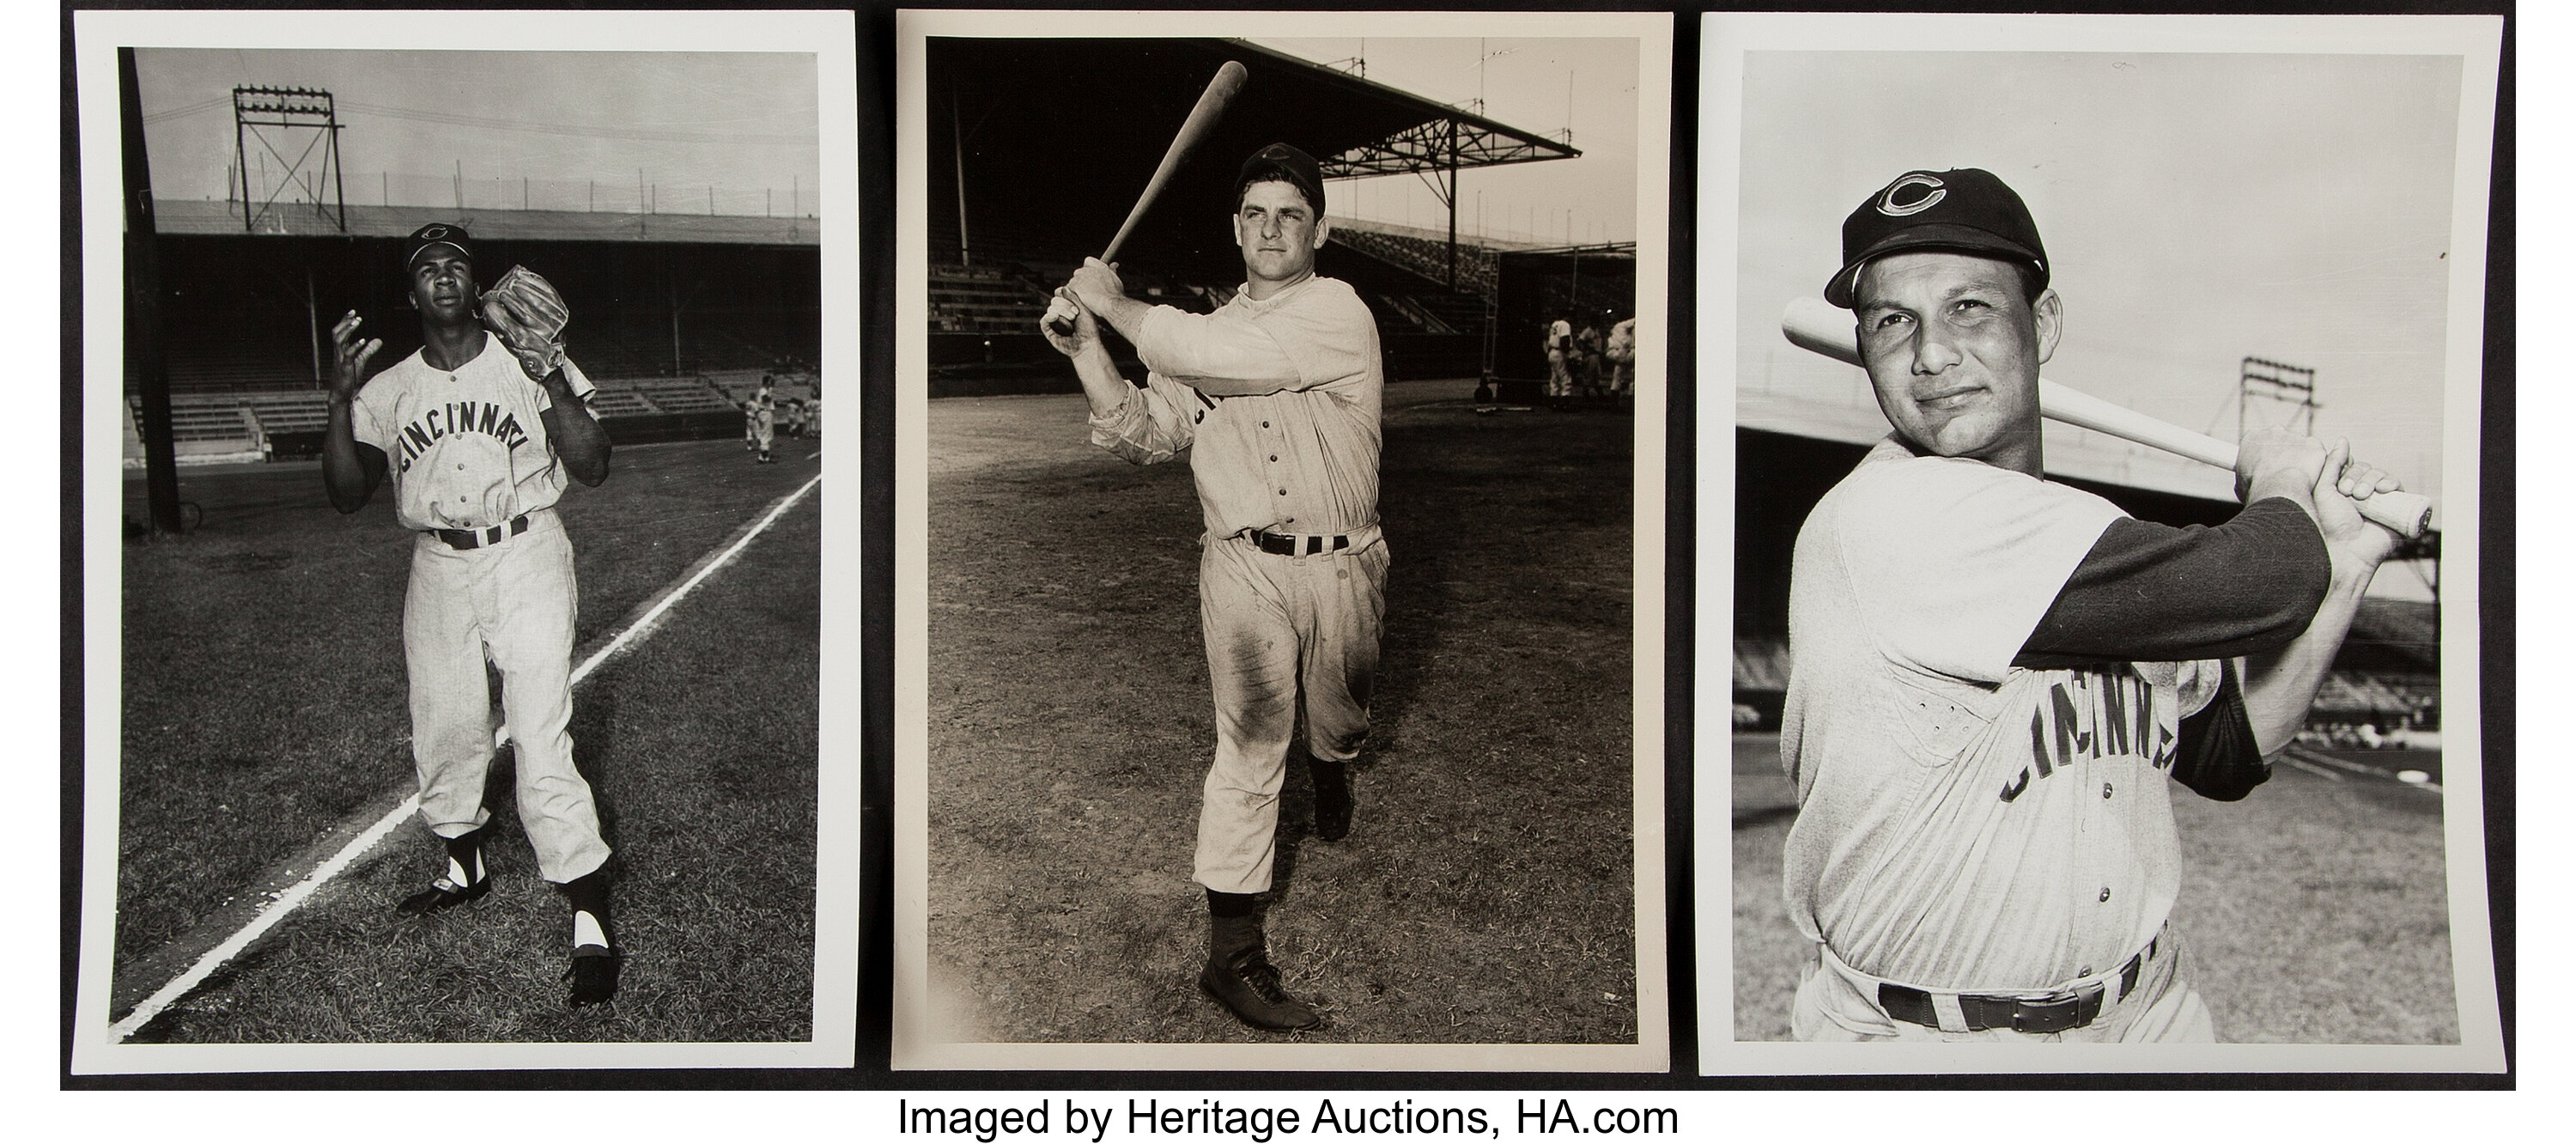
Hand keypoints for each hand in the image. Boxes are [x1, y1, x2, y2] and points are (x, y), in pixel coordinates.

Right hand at [329, 310, 382, 399]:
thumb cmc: (348, 376)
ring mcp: (340, 359)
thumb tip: (379, 340)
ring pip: (338, 341)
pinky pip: (348, 355)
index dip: (345, 321)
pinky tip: (363, 341)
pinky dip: (355, 347)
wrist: (340, 392)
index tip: (353, 312)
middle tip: (355, 315)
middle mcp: (338, 352)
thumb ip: (368, 350)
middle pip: (336, 333)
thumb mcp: (360, 361)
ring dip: (348, 330)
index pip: (340, 332)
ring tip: (357, 322)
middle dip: (345, 322)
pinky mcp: (344, 367)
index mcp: (340, 349)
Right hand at [1040, 289, 1097, 356]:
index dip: (1065, 296)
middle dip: (1065, 305)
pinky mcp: (1049, 332)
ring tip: (1072, 320)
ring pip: (1050, 309)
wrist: (1088, 345)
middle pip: (1054, 300)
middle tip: (1076, 314)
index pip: (1059, 294)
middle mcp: (1060, 314)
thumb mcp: (1084, 310)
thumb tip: (1062, 288)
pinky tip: (1055, 317)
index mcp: (1067, 307)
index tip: (1077, 304)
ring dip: (1062, 313)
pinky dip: (1048, 318)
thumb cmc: (1089, 329)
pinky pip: (1043, 321)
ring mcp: (1054, 322)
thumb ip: (1073, 298)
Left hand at [1065, 257, 1124, 313]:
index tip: (1090, 279)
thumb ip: (1112, 271)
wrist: (1111, 303)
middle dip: (1081, 282)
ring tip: (1086, 299)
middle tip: (1087, 292)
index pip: (1088, 261)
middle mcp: (1089, 268)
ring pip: (1073, 282)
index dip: (1087, 270)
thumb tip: (1114, 265)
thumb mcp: (1116, 280)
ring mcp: (1080, 275)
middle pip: (1079, 273)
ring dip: (1077, 289)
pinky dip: (1073, 295)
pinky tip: (1081, 300)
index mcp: (1100, 265)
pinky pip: (1069, 289)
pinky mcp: (1074, 284)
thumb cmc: (1115, 295)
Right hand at [2233, 426, 2326, 510]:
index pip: (2259, 442)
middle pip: (2282, 440)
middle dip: (2284, 454)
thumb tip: (2249, 483)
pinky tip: (2310, 479)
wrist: (2278, 491)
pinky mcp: (2314, 444)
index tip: (2267, 467)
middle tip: (2284, 473)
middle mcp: (2274, 431)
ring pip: (2301, 447)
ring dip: (2301, 460)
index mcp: (2253, 438)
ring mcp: (2296, 436)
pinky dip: (2315, 465)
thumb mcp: (2241, 483)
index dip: (2264, 456)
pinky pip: (2317, 454)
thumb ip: (2247, 475)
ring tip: (2297, 480)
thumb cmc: (2258, 490)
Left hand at [2308, 438, 2405, 570]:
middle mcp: (2365, 493)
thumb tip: (2343, 439)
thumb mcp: (2325, 491)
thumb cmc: (2330, 524)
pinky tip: (2385, 488)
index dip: (2350, 470)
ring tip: (2364, 497)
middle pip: (2368, 469)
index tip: (2341, 488)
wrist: (2345, 551)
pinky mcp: (2395, 509)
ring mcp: (2381, 501)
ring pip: (2382, 476)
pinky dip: (2393, 483)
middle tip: (2351, 494)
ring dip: (2373, 480)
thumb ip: (2332, 464)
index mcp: (2347, 488)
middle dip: (2360, 477)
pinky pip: (2399, 488)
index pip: (2354, 466)